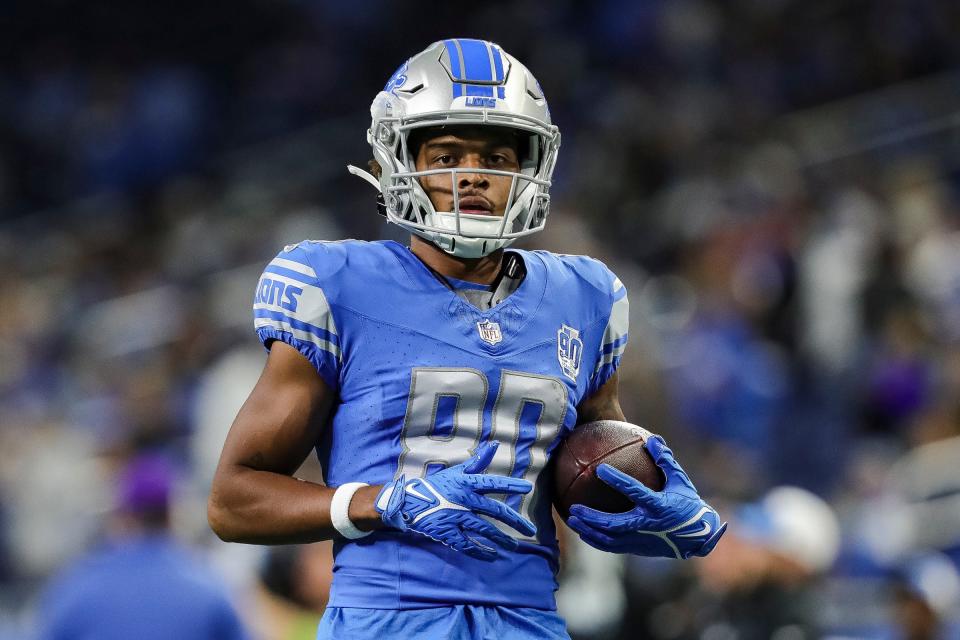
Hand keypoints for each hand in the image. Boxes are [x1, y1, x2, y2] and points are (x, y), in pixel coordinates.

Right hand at [376, 441, 535, 559]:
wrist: (408, 502)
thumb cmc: (437, 485)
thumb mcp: (457, 471)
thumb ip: (478, 461)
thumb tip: (495, 444)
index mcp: (466, 483)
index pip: (493, 483)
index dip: (510, 484)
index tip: (528, 488)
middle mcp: (463, 499)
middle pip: (494, 510)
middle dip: (514, 520)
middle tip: (530, 530)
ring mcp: (455, 517)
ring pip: (484, 530)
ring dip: (501, 539)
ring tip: (513, 546)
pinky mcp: (447, 532)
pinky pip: (467, 545)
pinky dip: (480, 552)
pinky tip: (492, 556)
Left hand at [566, 436, 725, 558]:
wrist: (699, 536)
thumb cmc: (688, 503)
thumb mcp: (680, 480)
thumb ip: (665, 461)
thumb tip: (652, 439)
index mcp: (658, 505)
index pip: (634, 491)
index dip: (617, 480)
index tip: (599, 470)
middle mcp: (648, 524)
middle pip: (614, 523)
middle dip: (592, 517)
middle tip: (574, 507)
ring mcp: (642, 539)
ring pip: (610, 539)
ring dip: (589, 531)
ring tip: (572, 520)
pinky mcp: (638, 548)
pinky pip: (613, 547)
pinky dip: (596, 541)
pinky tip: (583, 533)